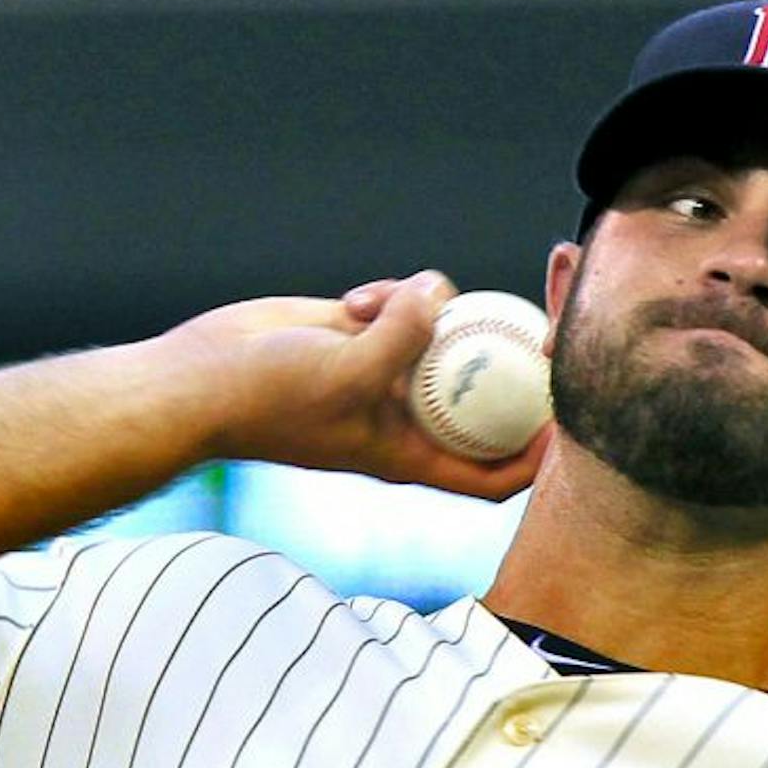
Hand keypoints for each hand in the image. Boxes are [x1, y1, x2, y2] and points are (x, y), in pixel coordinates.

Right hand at [171, 270, 548, 500]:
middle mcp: (403, 419)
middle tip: (535, 322)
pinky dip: (391, 296)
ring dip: (431, 315)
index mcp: (409, 454)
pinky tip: (357, 300)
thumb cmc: (269, 401)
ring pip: (442, 340)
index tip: (566, 416)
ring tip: (390, 308)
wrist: (201, 380)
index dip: (537, 456)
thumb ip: (403, 335)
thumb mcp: (347, 371)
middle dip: (507, 365)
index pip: (493, 475)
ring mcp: (382, 376)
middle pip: (480, 401)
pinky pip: (402, 308)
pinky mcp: (358, 336)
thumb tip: (441, 293)